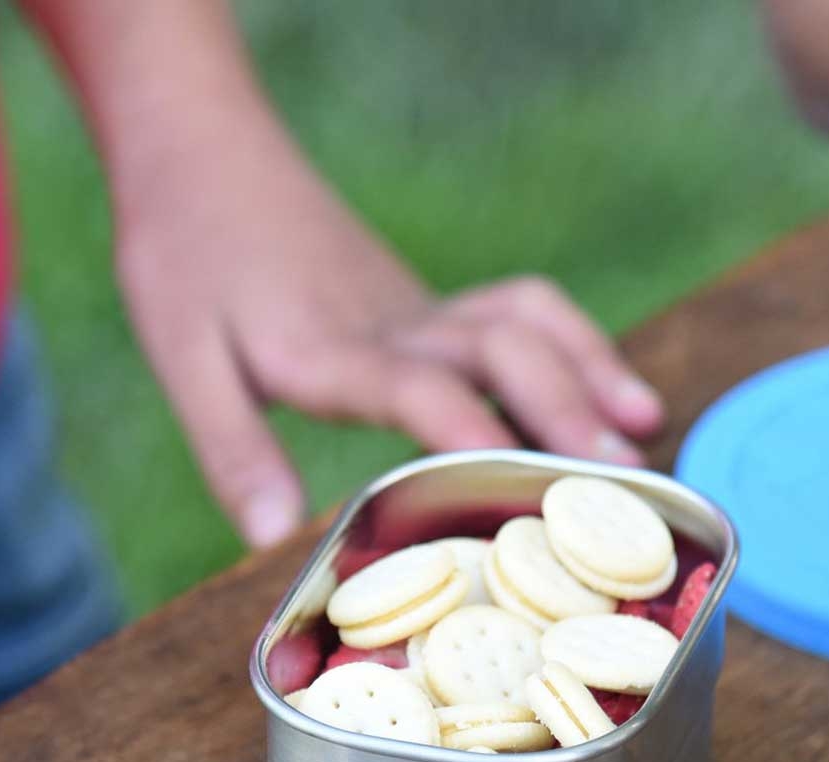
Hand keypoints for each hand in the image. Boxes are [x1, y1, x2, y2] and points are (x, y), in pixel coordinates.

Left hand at [28, 0, 664, 548]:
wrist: (205, 159)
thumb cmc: (186, 260)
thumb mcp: (185, 361)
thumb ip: (232, 447)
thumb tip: (268, 536)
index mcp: (332, 350)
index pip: (419, 392)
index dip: (475, 437)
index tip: (529, 485)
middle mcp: (395, 326)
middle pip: (501, 351)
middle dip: (567, 409)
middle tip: (624, 475)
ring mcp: (417, 307)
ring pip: (525, 322)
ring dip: (589, 367)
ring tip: (643, 422)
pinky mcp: (423, 301)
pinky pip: (514, 307)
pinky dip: (568, 338)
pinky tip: (593, 376)